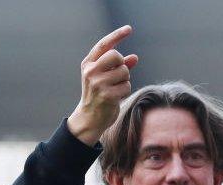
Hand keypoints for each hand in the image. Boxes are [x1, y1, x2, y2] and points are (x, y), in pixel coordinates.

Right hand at [67, 25, 138, 145]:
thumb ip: (118, 66)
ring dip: (125, 81)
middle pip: (116, 55)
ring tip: (115, 89)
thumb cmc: (99, 95)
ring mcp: (98, 83)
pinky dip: (125, 91)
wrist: (89, 118)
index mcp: (88, 64)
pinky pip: (127, 86)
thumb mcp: (105, 78)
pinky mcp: (107, 95)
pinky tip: (116, 97)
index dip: (117, 35)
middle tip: (117, 77)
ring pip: (124, 72)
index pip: (104, 45)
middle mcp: (91, 71)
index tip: (129, 29)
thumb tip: (134, 57)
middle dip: (122, 65)